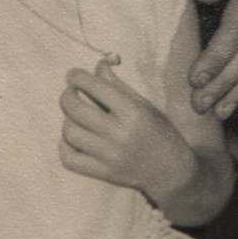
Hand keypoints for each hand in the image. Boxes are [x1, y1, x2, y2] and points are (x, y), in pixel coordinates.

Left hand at [59, 58, 194, 206]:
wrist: (172, 173)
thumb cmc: (160, 133)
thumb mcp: (145, 105)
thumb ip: (118, 85)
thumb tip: (98, 65)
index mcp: (132, 112)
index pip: (95, 86)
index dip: (77, 77)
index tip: (74, 75)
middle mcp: (119, 134)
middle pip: (75, 108)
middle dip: (67, 95)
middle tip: (71, 93)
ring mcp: (110, 156)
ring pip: (69, 132)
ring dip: (68, 120)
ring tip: (77, 117)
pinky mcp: (103, 173)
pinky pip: (69, 159)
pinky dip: (66, 146)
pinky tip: (75, 139)